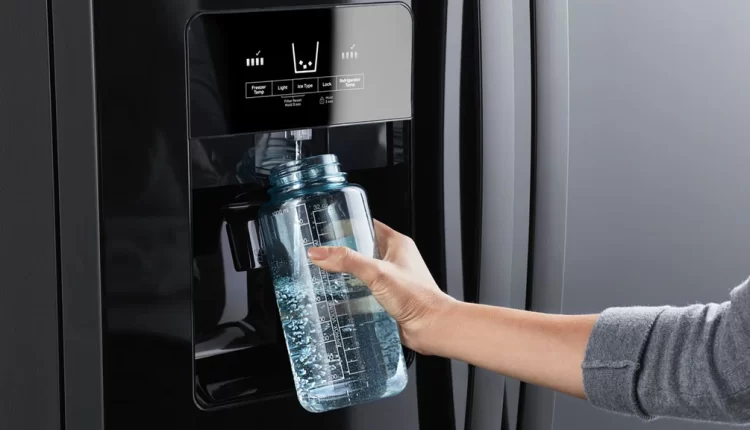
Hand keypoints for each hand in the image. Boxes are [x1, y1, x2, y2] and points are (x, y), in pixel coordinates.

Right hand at [307, 220, 455, 353]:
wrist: (431, 327)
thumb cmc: (417, 297)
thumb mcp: (377, 273)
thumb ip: (347, 261)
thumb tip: (319, 253)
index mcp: (397, 243)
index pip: (368, 225)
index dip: (349, 226)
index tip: (329, 229)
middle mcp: (396, 259)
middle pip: (363, 249)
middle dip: (343, 253)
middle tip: (323, 255)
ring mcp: (392, 279)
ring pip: (363, 271)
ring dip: (347, 274)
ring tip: (327, 275)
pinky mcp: (389, 297)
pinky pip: (367, 290)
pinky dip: (354, 293)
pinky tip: (340, 297)